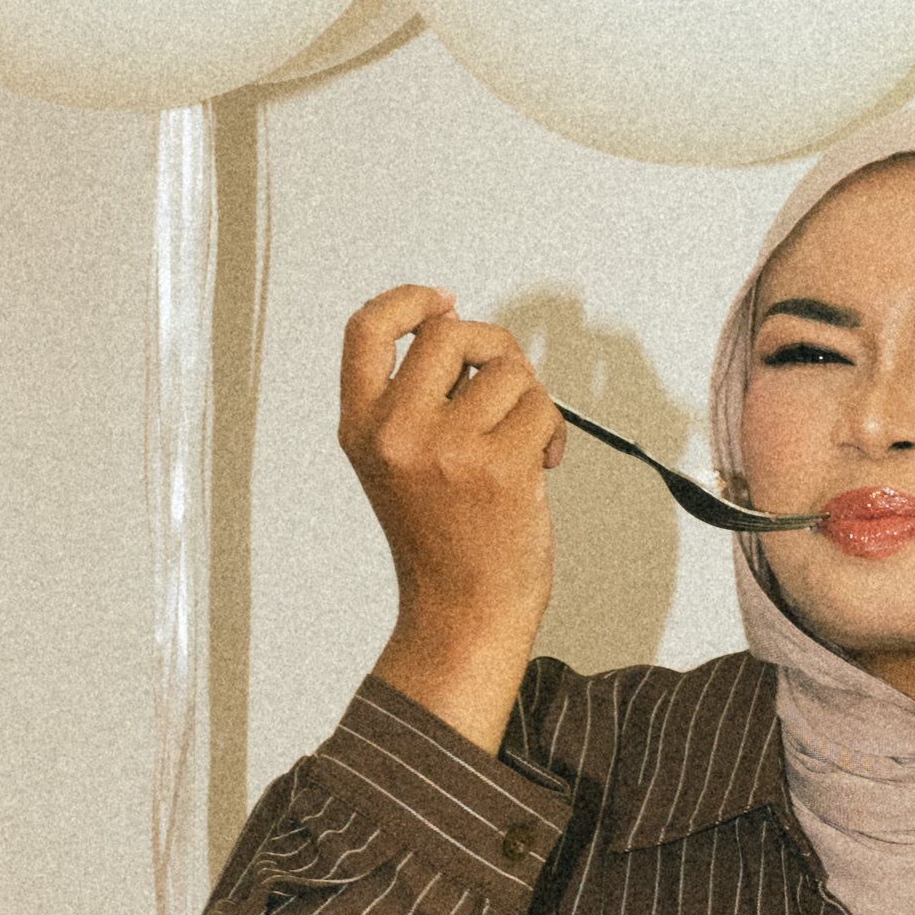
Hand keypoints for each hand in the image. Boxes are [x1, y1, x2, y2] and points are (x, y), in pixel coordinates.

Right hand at [341, 283, 567, 756]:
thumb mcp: (396, 464)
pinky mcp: (499, 466)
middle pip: (452, 333)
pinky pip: (542, 409)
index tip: (442, 302)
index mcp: (362, 427)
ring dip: (528, 400)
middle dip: (493, 350)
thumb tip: (465, 337)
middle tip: (504, 388)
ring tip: (520, 444)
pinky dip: (551, 432)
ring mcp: (447, 447)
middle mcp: (397, 432)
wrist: (463, 613)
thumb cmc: (442, 542)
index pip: (367, 330)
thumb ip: (412, 401)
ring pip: (508, 369)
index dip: (408, 301)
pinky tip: (540, 465)